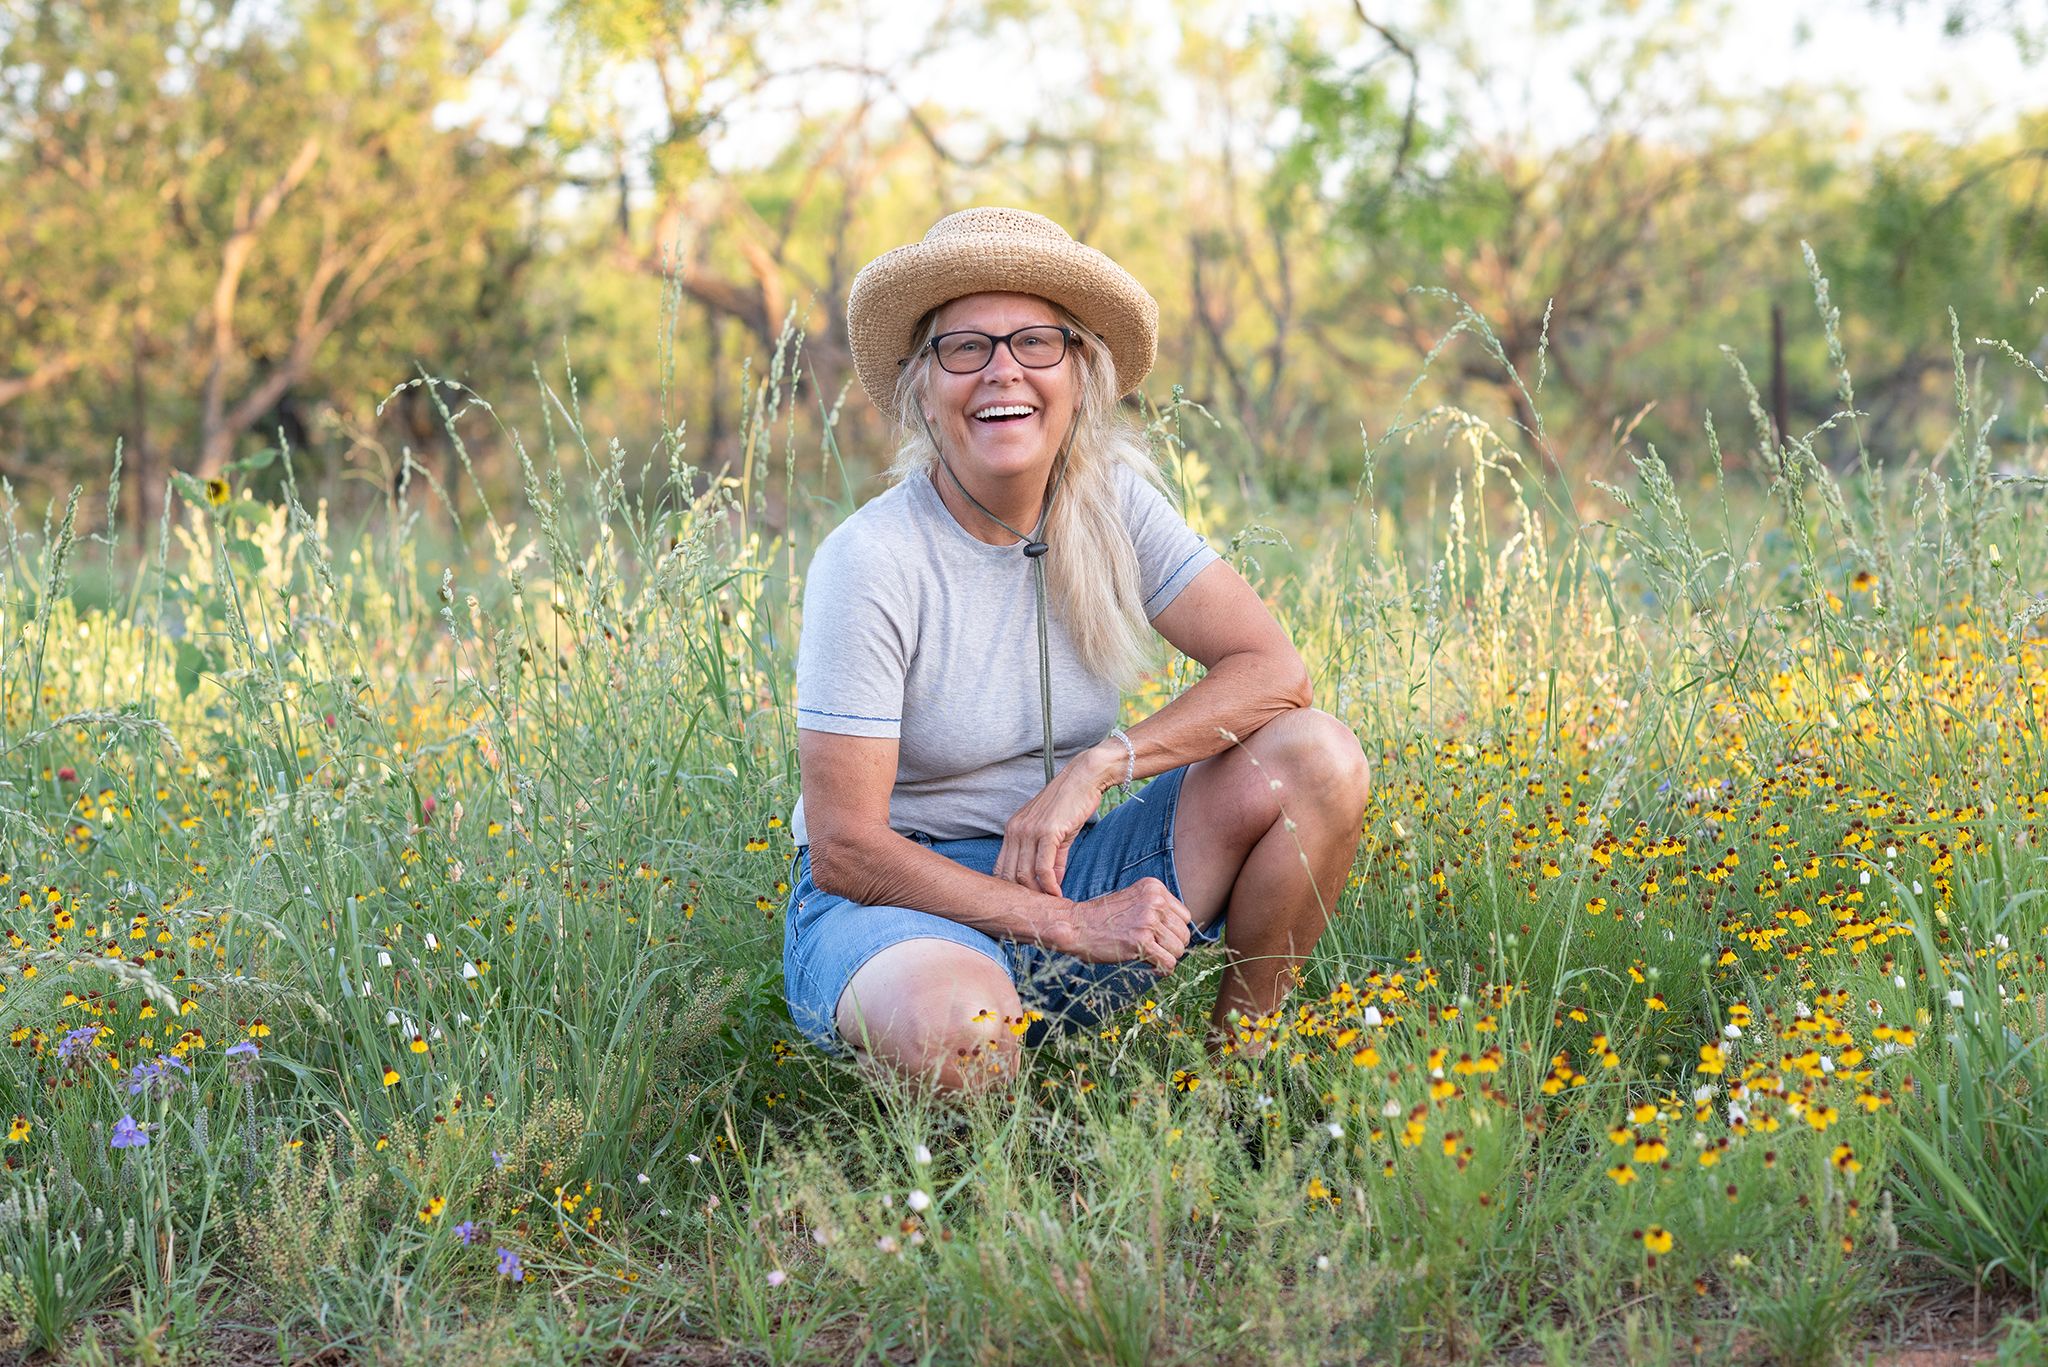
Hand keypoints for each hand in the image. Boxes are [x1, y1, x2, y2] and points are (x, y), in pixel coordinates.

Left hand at [995, 741, 1122, 894]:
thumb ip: (1050, 858)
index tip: (1025, 904)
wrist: (1084, 777)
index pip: (1001, 868)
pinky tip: (1058, 893)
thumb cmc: (1070, 804)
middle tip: (1039, 911)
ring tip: (1050, 905)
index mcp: (1012, 830)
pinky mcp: (1047, 832)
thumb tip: (1052, 884)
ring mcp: (1029, 831)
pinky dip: (1050, 885)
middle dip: (1023, 897)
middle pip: (1010, 875)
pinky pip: (1043, 867)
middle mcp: (1016, 830)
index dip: (1010, 890)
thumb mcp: (1054, 833)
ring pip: (1024, 874)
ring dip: (1037, 894)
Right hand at [1055, 877, 1190, 974]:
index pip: (1185, 916)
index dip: (1173, 931)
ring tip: (1150, 957)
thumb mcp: (1134, 900)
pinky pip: (1168, 963)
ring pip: (1179, 949)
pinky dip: (1163, 970)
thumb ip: (1157, 909)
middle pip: (1184, 933)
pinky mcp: (1140, 941)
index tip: (1160, 938)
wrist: (1076, 925)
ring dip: (1167, 958)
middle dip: (1172, 946)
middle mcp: (1154, 901)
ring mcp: (1148, 920)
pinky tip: (1151, 967)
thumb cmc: (1103, 917)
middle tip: (1155, 950)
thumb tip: (1182, 933)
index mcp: (1154, 888)